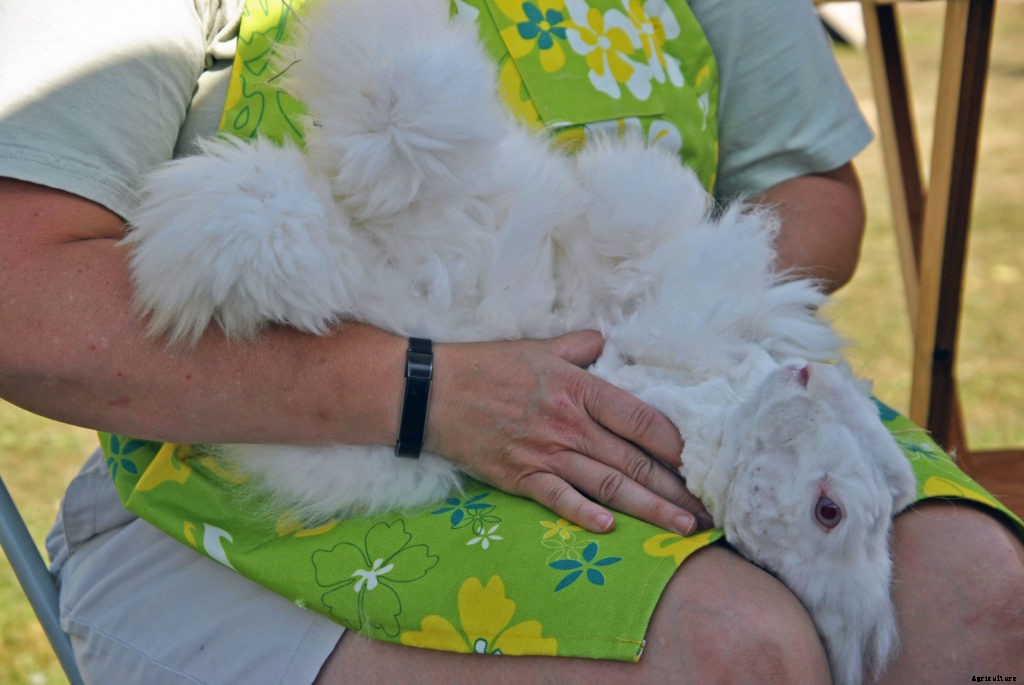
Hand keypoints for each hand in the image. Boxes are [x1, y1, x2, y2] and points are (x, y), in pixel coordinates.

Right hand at [425, 331, 707, 534]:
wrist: (431, 392)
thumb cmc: (486, 365)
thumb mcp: (538, 347)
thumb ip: (578, 346)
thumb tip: (605, 341)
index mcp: (579, 388)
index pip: (640, 418)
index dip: (674, 443)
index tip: (699, 460)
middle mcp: (569, 423)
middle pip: (633, 460)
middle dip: (674, 488)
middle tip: (706, 510)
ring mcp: (545, 452)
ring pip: (608, 484)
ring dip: (648, 509)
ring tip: (681, 529)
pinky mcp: (520, 475)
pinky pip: (559, 499)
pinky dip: (585, 514)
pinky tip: (613, 530)